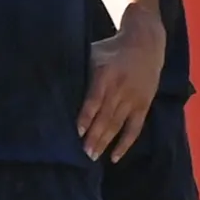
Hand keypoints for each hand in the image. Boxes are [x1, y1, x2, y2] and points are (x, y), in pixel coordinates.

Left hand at [81, 10, 165, 161]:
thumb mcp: (93, 53)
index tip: (76, 132)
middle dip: (94, 136)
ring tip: (93, 157)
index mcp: (106, 74)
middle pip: (106, 116)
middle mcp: (121, 88)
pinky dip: (125, 143)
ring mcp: (134, 98)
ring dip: (105, 142)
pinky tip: (115, 157)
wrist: (145, 43)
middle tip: (83, 154)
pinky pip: (135, 128)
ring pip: (118, 124)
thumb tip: (54, 87)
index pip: (95, 99)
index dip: (86, 116)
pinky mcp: (144, 105)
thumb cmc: (111, 49)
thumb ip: (80, 71)